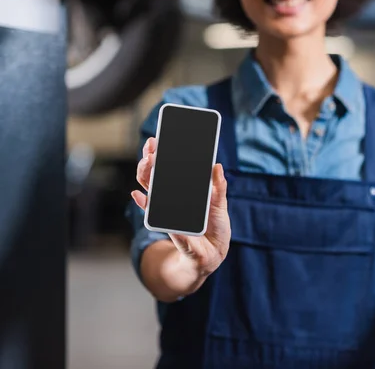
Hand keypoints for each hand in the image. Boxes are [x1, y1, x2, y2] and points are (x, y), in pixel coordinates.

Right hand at [131, 137, 230, 276]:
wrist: (214, 251)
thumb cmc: (215, 225)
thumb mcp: (220, 203)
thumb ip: (219, 186)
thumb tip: (217, 166)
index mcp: (184, 190)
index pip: (167, 168)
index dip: (160, 154)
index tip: (157, 141)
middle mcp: (171, 198)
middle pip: (153, 175)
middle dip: (149, 160)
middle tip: (151, 148)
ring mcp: (166, 211)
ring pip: (149, 189)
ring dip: (146, 175)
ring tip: (148, 162)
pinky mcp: (168, 225)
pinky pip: (151, 214)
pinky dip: (143, 203)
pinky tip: (138, 195)